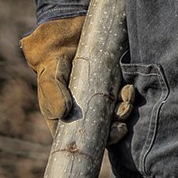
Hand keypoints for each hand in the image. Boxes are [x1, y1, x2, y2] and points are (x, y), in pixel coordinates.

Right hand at [20, 16, 135, 142]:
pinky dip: (128, 96)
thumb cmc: (52, 62)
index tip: (111, 135)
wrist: (64, 35)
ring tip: (126, 103)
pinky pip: (123, 96)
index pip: (85, 139)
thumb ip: (54, 93)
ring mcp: (100, 98)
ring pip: (116, 114)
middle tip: (121, 122)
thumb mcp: (49, 77)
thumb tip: (63, 112)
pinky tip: (129, 90)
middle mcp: (86, 112)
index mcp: (68, 119)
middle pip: (105, 130)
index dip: (100, 142)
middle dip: (116, 129)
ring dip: (124, 112)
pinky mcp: (111, 84)